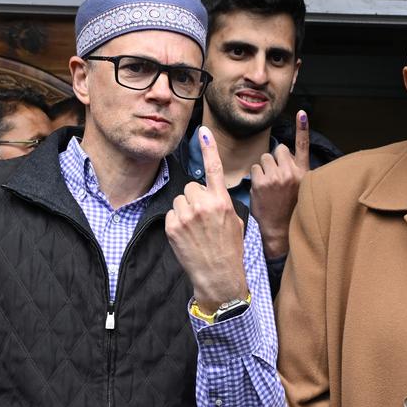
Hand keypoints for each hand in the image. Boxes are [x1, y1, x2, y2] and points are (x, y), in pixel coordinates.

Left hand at [167, 126, 247, 313]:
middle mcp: (204, 204)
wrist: (218, 275)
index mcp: (222, 201)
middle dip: (194, 198)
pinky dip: (176, 223)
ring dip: (185, 210)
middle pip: (191, 187)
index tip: (203, 130)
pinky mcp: (172, 226)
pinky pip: (171, 214)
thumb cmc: (229, 249)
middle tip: (202, 218)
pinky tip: (187, 236)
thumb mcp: (235, 222)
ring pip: (180, 199)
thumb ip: (222, 203)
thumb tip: (211, 193)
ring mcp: (186, 215)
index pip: (214, 169)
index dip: (208, 148)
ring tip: (195, 229)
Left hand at [250, 110, 309, 259]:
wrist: (280, 230)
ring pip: (264, 159)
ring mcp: (276, 177)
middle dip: (274, 160)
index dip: (303, 128)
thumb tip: (283, 155)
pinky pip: (255, 169)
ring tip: (269, 186)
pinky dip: (256, 178)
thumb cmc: (289, 209)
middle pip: (278, 150)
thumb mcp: (301, 188)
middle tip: (276, 178)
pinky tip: (261, 191)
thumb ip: (295, 171)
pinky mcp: (262, 182)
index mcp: (304, 173)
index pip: (303, 146)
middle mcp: (292, 172)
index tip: (301, 112)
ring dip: (264, 169)